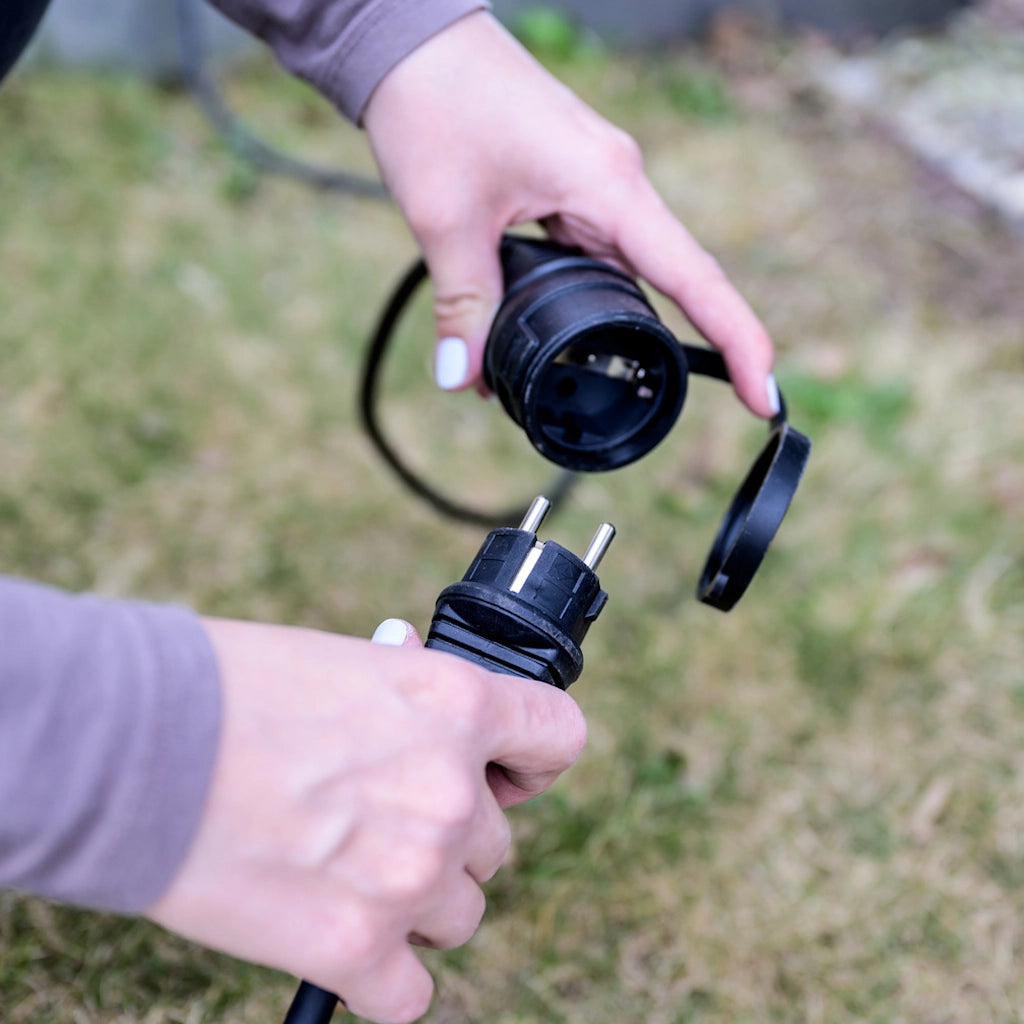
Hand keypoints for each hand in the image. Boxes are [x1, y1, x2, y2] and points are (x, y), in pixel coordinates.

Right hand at [146, 617, 585, 1023]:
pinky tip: (338, 937)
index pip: (560, 738)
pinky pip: (411, 991)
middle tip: (378, 822)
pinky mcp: (358, 948)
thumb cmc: (231, 688)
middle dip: (448, 837)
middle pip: (496, 842)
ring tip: (344, 871)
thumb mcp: (349, 666)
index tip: (508, 773)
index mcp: (457, 703)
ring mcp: (412, 873)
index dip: (532, 760)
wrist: (136, 743)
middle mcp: (452, 789)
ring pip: (459, 914)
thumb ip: (412, 710)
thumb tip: (435, 733)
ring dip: (415, 903)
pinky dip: (380, 975)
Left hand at [363, 10, 776, 416]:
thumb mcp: (445, 219)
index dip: (738, 340)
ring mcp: (598, 186)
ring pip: (625, 273)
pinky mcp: (571, 187)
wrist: (410, 36)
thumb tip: (465, 380)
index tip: (764, 397)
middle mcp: (618, 186)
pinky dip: (576, 295)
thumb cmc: (435, 104)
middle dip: (668, 347)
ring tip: (581, 375)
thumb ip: (464, 304)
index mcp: (610, 187)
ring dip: (606, 324)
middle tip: (664, 405)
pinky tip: (545, 325)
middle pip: (670, 283)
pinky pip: (593, 254)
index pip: (695, 278)